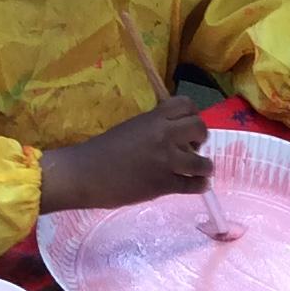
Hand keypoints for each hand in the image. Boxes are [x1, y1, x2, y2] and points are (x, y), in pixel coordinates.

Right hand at [41, 96, 212, 212]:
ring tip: (198, 170)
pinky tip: (197, 185)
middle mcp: (164, 136)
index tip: (187, 125)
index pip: (187, 105)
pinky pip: (194, 185)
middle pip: (200, 129)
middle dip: (200, 138)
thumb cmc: (101, 150)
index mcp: (154, 118)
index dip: (192, 114)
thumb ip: (153, 128)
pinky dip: (199, 186)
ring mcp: (167, 162)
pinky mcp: (164, 185)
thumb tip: (171, 135)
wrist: (85, 174)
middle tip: (191, 147)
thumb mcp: (131, 128)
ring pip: (203, 162)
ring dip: (204, 166)